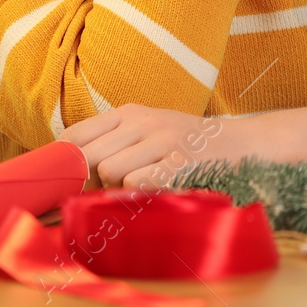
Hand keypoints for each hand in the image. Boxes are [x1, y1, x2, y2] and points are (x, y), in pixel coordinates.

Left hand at [58, 103, 258, 188]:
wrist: (242, 145)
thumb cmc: (187, 145)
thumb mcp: (147, 131)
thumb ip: (110, 144)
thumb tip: (67, 174)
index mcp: (129, 113)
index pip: (74, 135)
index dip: (63, 162)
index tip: (67, 181)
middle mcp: (143, 122)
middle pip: (87, 156)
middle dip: (88, 181)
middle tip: (104, 191)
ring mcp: (163, 141)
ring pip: (109, 171)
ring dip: (116, 188)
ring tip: (139, 187)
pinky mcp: (179, 163)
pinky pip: (137, 183)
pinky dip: (139, 194)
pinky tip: (155, 191)